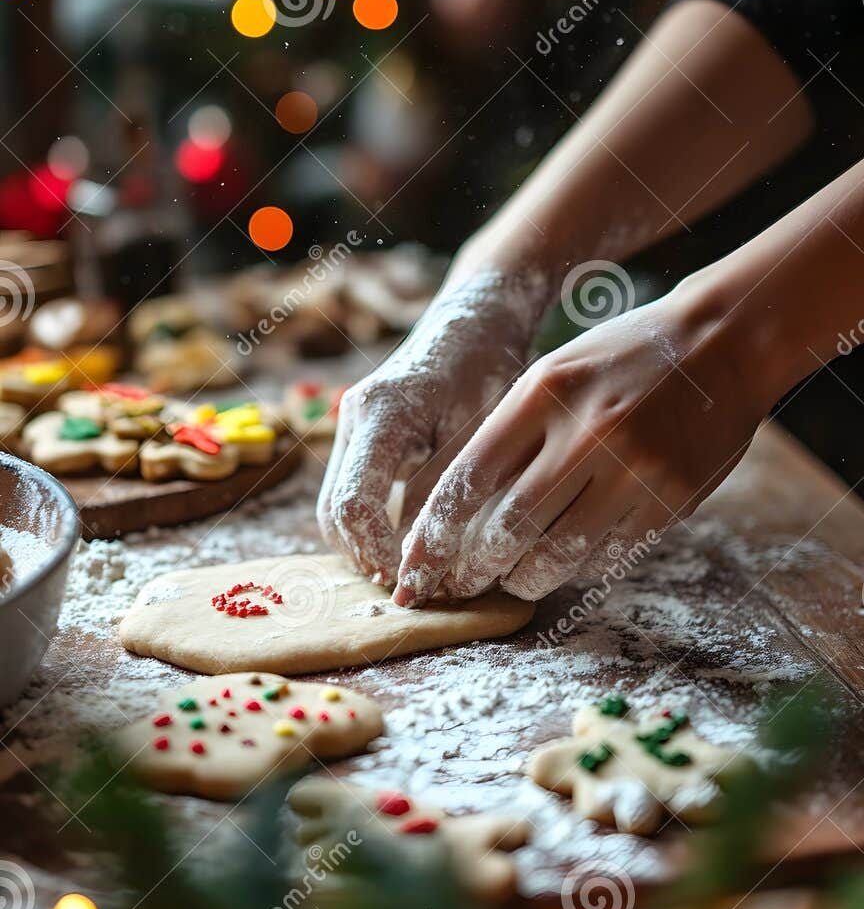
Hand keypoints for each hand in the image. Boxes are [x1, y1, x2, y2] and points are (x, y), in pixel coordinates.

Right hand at [317, 271, 544, 584]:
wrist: (474, 323)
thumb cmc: (486, 369)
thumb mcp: (478, 433)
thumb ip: (447, 496)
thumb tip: (429, 564)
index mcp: (381, 414)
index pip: (353, 504)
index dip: (376, 553)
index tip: (410, 580)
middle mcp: (353, 420)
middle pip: (333, 514)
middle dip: (365, 557)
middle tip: (412, 585)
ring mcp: (350, 429)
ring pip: (335, 509)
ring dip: (365, 546)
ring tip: (413, 570)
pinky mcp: (360, 439)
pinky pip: (351, 494)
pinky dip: (371, 527)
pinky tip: (408, 544)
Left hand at [395, 279, 772, 603]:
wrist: (723, 342)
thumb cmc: (622, 358)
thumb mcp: (554, 373)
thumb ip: (510, 432)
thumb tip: (457, 510)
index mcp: (545, 393)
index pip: (470, 479)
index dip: (435, 534)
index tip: (415, 566)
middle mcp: (587, 432)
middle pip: (509, 529)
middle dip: (474, 571)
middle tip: (460, 586)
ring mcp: (635, 469)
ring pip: (559, 554)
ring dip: (525, 578)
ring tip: (513, 580)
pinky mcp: (672, 499)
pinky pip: (611, 555)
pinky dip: (581, 567)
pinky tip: (570, 562)